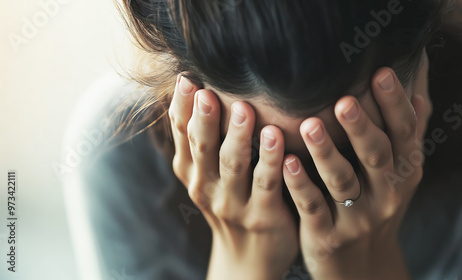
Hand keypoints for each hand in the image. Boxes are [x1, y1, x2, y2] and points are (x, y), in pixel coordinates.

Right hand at [168, 74, 298, 279]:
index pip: (182, 135)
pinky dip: (270, 160)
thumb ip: (203, 141)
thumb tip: (195, 90)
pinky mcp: (262, 216)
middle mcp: (205, 186)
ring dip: (237, 136)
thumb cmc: (231, 202)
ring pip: (233, 165)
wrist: (248, 257)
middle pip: (203, 147)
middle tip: (207, 90)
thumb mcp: (207, 175)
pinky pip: (266, 184)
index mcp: (191, 172)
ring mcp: (232, 203)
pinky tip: (276, 137)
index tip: (186, 79)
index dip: (182, 107)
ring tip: (244, 109)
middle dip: (204, 118)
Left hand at [282, 64, 431, 278]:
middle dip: (361, 127)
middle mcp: (385, 193)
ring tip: (309, 126)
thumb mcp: (401, 170)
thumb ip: (408, 128)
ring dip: (326, 153)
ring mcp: (357, 216)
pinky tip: (287, 162)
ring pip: (342, 181)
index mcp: (403, 170)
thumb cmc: (379, 202)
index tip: (382, 72)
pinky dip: (300, 184)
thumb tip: (420, 76)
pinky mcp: (328, 233)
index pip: (403, 133)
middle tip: (344, 100)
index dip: (394, 104)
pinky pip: (313, 207)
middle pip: (376, 156)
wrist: (364, 264)